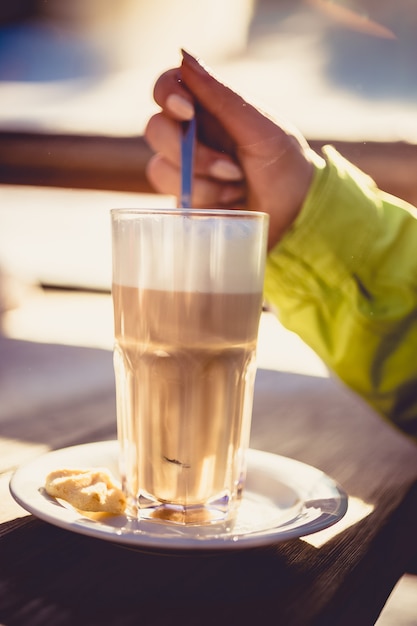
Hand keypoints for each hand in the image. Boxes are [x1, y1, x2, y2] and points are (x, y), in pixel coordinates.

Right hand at [145, 50, 320, 248]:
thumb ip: (220, 96)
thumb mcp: (258, 127)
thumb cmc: (283, 163)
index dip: (167, 94)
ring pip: (160, 167)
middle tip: (231, 169)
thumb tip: (184, 54)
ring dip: (202, 180)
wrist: (294, 211)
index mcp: (208, 106)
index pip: (168, 86)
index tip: (187, 110)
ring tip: (237, 185)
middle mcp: (190, 133)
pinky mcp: (182, 197)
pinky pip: (170, 194)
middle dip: (191, 153)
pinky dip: (202, 198)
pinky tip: (228, 201)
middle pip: (156, 129)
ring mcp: (184, 167)